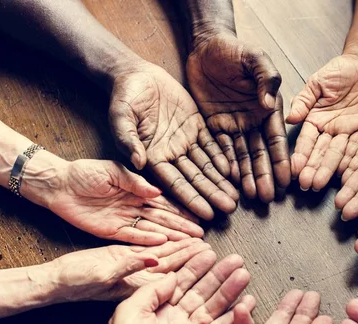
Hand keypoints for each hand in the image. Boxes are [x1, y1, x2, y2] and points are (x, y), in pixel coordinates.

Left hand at [46, 159, 203, 244]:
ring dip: (170, 236)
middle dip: (181, 227)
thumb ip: (135, 182)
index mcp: (137, 190)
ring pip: (151, 230)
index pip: (164, 202)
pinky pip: (132, 238)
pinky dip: (147, 241)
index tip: (198, 216)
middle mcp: (134, 206)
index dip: (181, 210)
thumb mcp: (113, 171)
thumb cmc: (84, 173)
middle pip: (162, 219)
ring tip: (187, 242)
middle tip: (200, 235)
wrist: (58, 184)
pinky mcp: (110, 232)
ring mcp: (124, 220)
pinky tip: (162, 243)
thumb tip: (157, 192)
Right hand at [47, 238, 209, 301]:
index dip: (191, 265)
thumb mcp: (103, 274)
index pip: (173, 275)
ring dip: (184, 249)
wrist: (55, 281)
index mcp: (140, 288)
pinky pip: (151, 250)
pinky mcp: (128, 260)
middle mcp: (142, 281)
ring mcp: (136, 271)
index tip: (210, 254)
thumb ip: (129, 267)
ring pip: (166, 258)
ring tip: (204, 240)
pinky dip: (166, 243)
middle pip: (175, 267)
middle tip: (216, 247)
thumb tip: (155, 259)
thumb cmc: (75, 282)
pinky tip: (180, 237)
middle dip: (195, 259)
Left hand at [104, 252, 251, 323]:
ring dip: (229, 290)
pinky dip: (234, 316)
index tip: (210, 253)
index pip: (181, 281)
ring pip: (214, 306)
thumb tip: (170, 276)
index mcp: (157, 307)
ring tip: (243, 275)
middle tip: (235, 260)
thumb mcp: (129, 312)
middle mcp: (175, 318)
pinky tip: (245, 303)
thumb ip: (151, 291)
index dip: (196, 267)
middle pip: (202, 290)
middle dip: (219, 274)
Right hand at [109, 60, 238, 218]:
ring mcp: (185, 140)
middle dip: (212, 194)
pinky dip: (223, 157)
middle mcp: (171, 153)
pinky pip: (212, 144)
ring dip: (221, 181)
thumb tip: (138, 162)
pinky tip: (234, 170)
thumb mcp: (121, 116)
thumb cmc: (124, 96)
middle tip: (230, 209)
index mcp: (152, 156)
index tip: (207, 214)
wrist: (136, 74)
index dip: (191, 198)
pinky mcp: (196, 125)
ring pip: (206, 165)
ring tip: (236, 197)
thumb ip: (128, 139)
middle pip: (195, 178)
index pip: (175, 183)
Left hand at [186, 31, 289, 201]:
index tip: (289, 179)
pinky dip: (226, 166)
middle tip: (268, 198)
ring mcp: (233, 126)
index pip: (276, 139)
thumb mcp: (255, 58)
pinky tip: (230, 182)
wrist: (204, 45)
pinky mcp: (213, 126)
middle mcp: (252, 121)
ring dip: (247, 177)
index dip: (282, 160)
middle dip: (265, 176)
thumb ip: (265, 78)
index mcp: (267, 108)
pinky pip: (220, 150)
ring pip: (242, 156)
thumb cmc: (234, 49)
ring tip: (252, 196)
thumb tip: (270, 104)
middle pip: (260, 153)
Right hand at [286, 54, 357, 190]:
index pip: (306, 141)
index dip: (300, 155)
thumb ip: (303, 100)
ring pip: (338, 155)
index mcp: (315, 121)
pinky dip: (354, 162)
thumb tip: (290, 118)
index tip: (294, 170)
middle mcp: (329, 131)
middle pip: (321, 153)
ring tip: (320, 185)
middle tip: (306, 184)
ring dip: (330, 170)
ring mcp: (347, 133)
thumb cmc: (337, 71)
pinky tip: (347, 175)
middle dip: (313, 169)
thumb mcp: (316, 83)